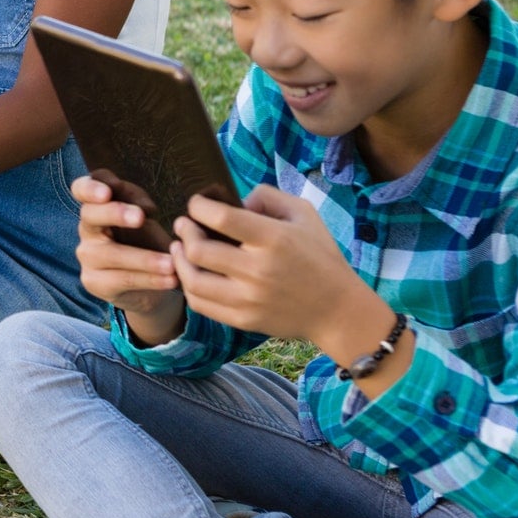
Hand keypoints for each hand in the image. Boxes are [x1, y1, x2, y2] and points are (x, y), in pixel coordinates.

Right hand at [72, 175, 183, 340]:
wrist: (149, 281)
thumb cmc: (145, 239)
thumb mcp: (146, 217)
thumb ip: (140, 203)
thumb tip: (144, 209)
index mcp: (97, 205)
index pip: (81, 189)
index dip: (89, 188)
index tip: (107, 192)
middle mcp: (87, 228)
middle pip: (89, 215)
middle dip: (114, 213)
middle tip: (140, 217)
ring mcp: (87, 255)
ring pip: (111, 254)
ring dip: (144, 258)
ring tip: (171, 264)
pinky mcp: (94, 282)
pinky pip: (122, 279)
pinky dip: (150, 279)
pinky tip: (171, 279)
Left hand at [171, 186, 371, 344]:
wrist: (337, 310)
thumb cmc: (319, 255)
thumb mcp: (304, 214)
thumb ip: (268, 197)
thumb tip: (234, 200)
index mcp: (274, 239)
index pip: (222, 218)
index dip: (199, 206)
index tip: (196, 203)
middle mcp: (258, 270)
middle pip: (198, 250)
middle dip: (184, 232)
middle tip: (183, 225)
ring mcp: (249, 299)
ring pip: (192, 280)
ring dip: (179, 261)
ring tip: (179, 248)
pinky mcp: (243, 320)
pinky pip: (201, 304)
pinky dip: (189, 286)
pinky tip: (191, 274)